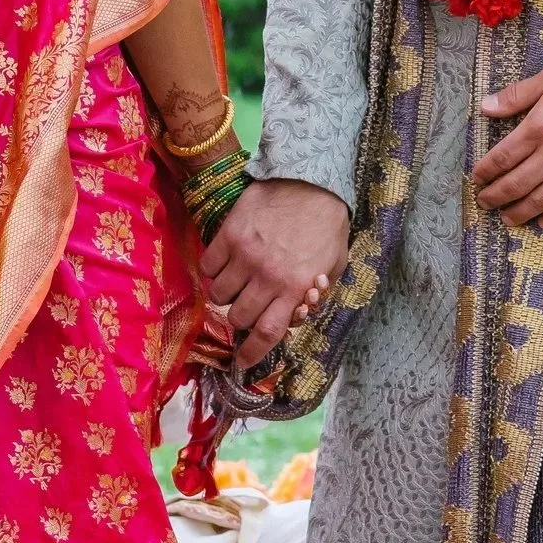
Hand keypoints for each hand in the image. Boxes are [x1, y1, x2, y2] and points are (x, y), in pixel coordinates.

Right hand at [200, 179, 348, 371]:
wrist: (313, 180)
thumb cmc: (327, 226)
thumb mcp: (334, 266)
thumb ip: (315, 295)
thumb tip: (295, 316)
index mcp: (295, 288)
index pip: (267, 334)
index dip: (252, 353)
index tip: (243, 361)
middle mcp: (267, 276)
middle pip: (239, 317)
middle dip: (240, 319)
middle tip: (246, 307)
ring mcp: (245, 255)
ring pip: (220, 294)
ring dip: (226, 295)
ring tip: (236, 283)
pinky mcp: (230, 233)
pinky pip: (208, 265)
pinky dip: (213, 270)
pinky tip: (225, 262)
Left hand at [473, 60, 542, 229]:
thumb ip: (516, 96)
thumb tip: (484, 107)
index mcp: (538, 128)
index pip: (503, 157)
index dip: (486, 171)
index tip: (476, 179)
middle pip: (517, 183)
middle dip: (496, 196)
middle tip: (484, 203)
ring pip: (542, 200)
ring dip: (520, 212)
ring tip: (507, 219)